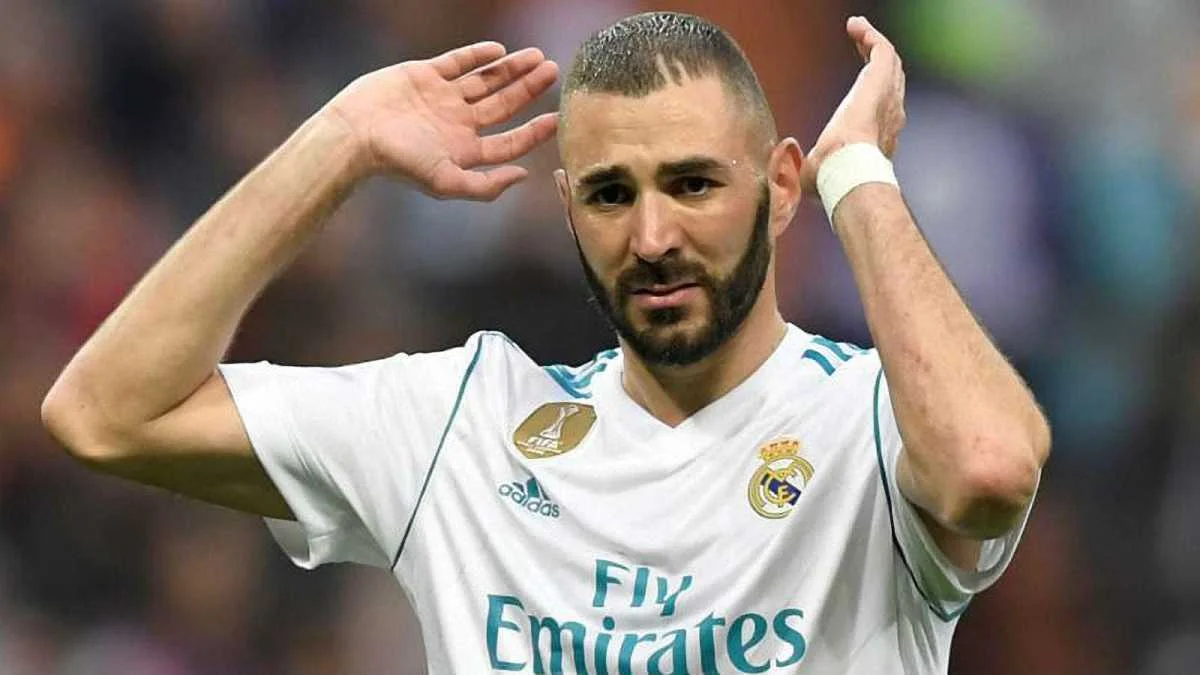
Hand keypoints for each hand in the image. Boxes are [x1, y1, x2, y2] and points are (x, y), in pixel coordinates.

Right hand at [323, 42, 558, 200]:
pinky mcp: (424, 75)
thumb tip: (523, 177)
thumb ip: (485, 186)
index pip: (509, 141)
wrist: (355, 134)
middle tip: (554, 72)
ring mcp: (442, 98)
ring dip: (511, 69)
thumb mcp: (445, 183)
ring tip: (538, 58)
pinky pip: (457, 62)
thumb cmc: (398, 163)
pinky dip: (477, 55)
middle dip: (529, 89)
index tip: (557, 117)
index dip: (535, 131)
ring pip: (485, 80)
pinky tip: (499, 50)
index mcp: (465, 150)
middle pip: (503, 105)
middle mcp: (457, 124)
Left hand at [800, 17, 906, 197]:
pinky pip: (882, 50)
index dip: (870, 90)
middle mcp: (889, 116)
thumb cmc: (832, 179)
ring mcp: (888, 97)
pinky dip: (870, 36)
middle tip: (861, 43)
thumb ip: (799, 168)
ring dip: (874, 43)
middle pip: (890, 79)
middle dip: (876, 59)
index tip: (859, 81)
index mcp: (875, 136)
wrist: (847, 170)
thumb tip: (781, 167)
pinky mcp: (881, 80)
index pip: (880, 107)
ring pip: (889, 62)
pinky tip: (855, 26)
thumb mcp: (812, 173)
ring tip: (858, 29)